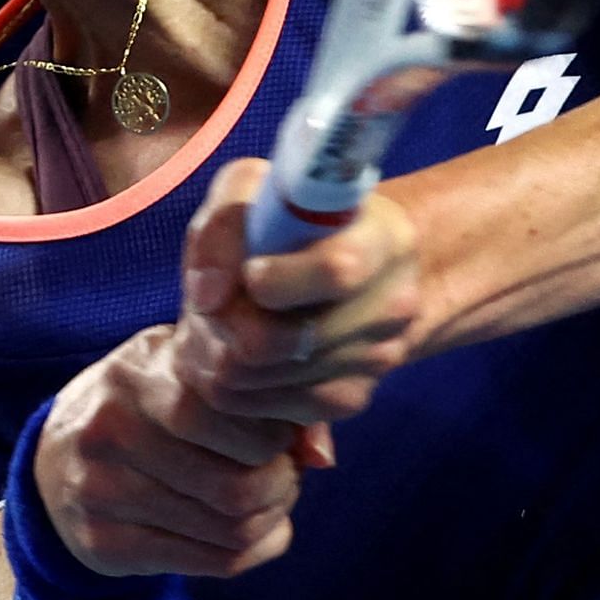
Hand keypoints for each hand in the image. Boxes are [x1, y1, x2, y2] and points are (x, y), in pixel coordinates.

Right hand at [36, 324, 307, 580]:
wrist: (56, 457)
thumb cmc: (148, 405)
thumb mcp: (188, 375)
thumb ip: (259, 399)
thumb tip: (319, 456)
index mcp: (136, 375)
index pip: (232, 415)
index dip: (278, 433)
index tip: (282, 434)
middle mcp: (110, 432)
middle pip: (238, 486)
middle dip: (283, 486)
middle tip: (286, 476)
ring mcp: (101, 493)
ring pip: (230, 531)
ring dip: (271, 520)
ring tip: (270, 501)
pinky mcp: (104, 544)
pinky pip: (211, 563)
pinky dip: (251, 551)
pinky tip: (253, 531)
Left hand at [172, 159, 422, 426]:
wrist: (349, 269)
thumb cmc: (291, 222)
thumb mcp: (254, 191)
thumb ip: (223, 227)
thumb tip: (207, 296)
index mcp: (383, 239)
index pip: (336, 272)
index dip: (274, 280)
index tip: (250, 272)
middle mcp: (392, 305)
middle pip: (275, 342)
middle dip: (218, 323)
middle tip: (207, 305)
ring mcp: (376, 360)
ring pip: (252, 380)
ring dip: (213, 353)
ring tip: (215, 323)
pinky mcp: (350, 400)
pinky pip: (259, 408)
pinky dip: (231, 384)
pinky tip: (233, 352)